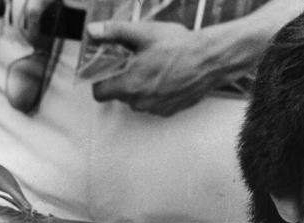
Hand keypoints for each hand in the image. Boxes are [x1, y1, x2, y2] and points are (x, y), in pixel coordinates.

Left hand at [87, 21, 224, 115]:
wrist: (209, 60)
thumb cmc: (180, 48)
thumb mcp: (143, 33)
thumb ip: (114, 32)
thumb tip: (94, 31)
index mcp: (130, 85)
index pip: (99, 93)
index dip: (99, 80)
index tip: (105, 70)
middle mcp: (141, 102)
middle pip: (118, 95)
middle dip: (122, 79)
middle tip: (133, 62)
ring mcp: (155, 108)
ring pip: (136, 100)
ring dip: (139, 86)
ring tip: (152, 67)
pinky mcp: (169, 110)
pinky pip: (153, 104)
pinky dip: (154, 92)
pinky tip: (164, 76)